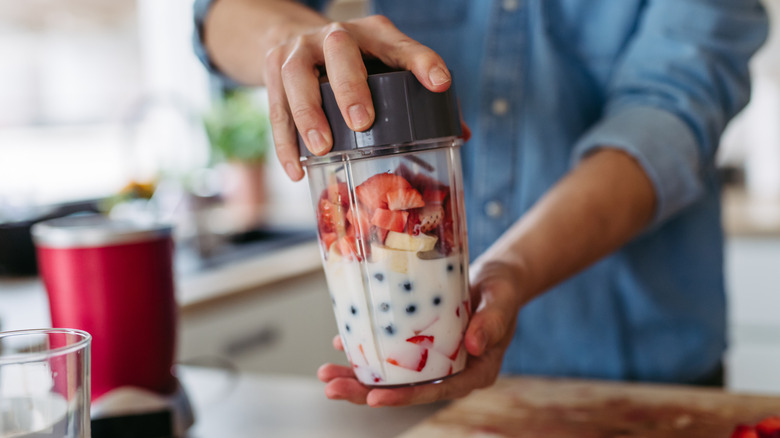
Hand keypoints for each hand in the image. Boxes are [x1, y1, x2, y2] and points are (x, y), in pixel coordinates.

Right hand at [263, 15, 452, 180]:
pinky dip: (285, 141)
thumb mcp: (385, 65)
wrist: (293, 38)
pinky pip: (275, 106)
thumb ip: (418, 95)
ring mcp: (299, 51)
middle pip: (340, 51)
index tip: (440, 84)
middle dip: (350, 87)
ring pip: (297, 77)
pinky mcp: (273, 70)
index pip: (401, 45)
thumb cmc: (354, 63)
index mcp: (373, 35)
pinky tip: (297, 169)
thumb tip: (460, 135)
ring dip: (308, 113)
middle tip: (362, 122)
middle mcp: (335, 36)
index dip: (422, 62)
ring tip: (322, 148)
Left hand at [317, 261, 524, 406]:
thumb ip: (492, 321)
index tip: (374, 398)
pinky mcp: (420, 343)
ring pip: (392, 374)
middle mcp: (450, 371)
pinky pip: (390, 352)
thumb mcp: (502, 301)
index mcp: (474, 372)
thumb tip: (476, 345)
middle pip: (405, 389)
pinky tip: (342, 344)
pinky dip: (366, 349)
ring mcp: (433, 359)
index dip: (404, 397)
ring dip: (357, 376)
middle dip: (365, 392)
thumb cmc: (502, 290)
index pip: (436, 392)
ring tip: (326, 373)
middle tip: (332, 388)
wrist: (496, 278)